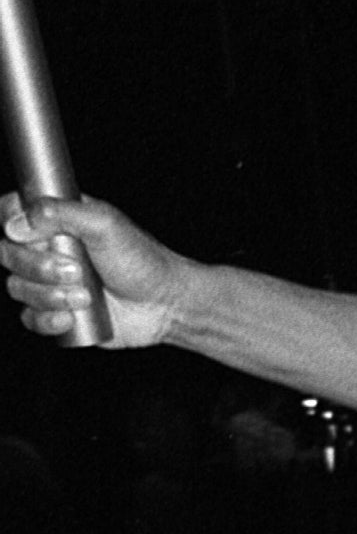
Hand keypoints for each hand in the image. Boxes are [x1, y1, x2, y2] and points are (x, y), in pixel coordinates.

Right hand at [2, 191, 182, 347]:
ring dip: (48, 295)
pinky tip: (70, 317)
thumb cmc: (140, 260)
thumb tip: (16, 223)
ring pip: (17, 288)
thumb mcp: (104, 224)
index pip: (8, 214)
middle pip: (8, 254)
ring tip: (85, 296)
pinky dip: (45, 320)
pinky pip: (29, 318)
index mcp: (54, 221)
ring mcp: (49, 282)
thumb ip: (60, 213)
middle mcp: (46, 249)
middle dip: (39, 267)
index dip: (11, 225)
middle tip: (77, 270)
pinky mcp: (57, 311)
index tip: (31, 236)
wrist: (164, 304)